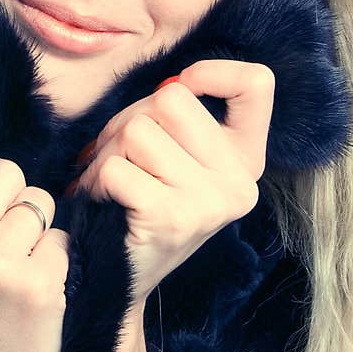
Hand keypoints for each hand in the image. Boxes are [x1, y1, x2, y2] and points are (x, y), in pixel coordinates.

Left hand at [72, 60, 273, 304]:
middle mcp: (239, 182)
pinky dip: (95, 179)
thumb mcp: (177, 155)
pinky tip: (101, 199)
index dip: (213, 72)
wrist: (121, 279)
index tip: (182, 88)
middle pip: (170, 100)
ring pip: (137, 130)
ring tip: (111, 181)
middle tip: (123, 156)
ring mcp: (209, 202)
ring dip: (107, 152)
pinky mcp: (171, 218)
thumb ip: (181, 116)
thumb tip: (169, 84)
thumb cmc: (141, 201)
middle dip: (130, 120)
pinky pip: (116, 166)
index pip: (257, 84)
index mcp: (246, 160)